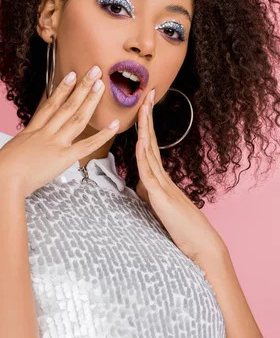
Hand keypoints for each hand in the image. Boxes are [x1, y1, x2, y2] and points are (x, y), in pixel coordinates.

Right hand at [0, 66, 119, 198]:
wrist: (1, 179)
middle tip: (94, 71)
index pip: (50, 105)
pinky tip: (114, 124)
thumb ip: (20, 148)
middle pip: (67, 105)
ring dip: (90, 99)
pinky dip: (102, 135)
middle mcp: (45, 132)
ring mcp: (55, 142)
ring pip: (77, 117)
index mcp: (32, 131)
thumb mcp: (9, 152)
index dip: (61, 89)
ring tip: (101, 84)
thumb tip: (20, 150)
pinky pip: (87, 145)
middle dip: (81, 86)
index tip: (71, 76)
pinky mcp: (63, 157)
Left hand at [135, 89, 226, 263]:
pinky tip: (141, 142)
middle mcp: (161, 174)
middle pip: (150, 140)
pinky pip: (149, 173)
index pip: (148, 144)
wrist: (199, 243)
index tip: (142, 105)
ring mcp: (162, 184)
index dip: (145, 125)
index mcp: (158, 176)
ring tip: (142, 107)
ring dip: (144, 129)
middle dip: (146, 117)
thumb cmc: (179, 225)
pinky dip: (143, 156)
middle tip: (146, 93)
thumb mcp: (158, 204)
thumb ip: (148, 191)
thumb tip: (138, 184)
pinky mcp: (161, 197)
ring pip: (149, 151)